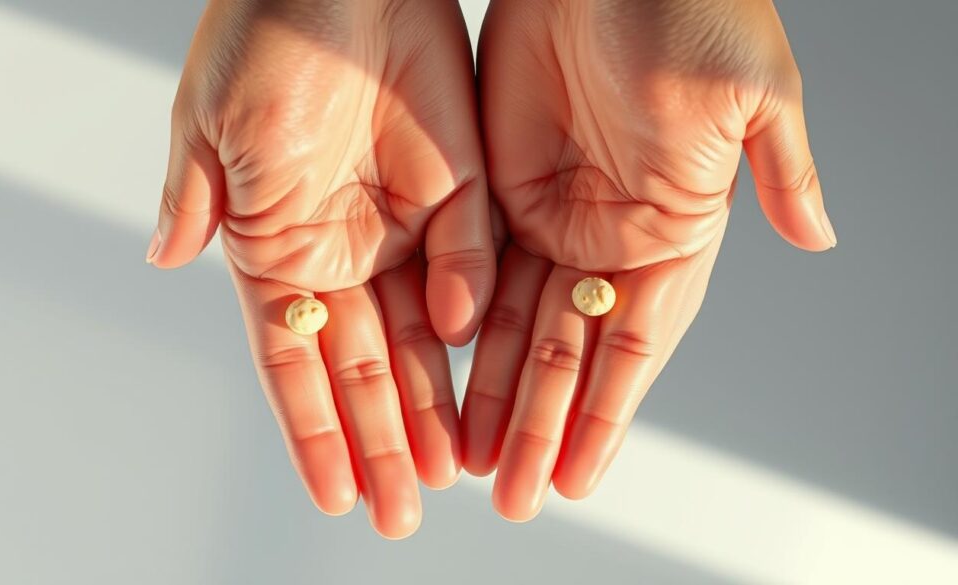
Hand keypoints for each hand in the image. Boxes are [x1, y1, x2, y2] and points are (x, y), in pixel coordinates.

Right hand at [147, 0, 493, 537]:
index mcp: (276, 249)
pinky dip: (468, 312)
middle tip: (401, 509)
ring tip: (449, 470)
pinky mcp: (458, 195)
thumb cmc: (261, 38)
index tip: (335, 493)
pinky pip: (466, 266)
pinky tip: (469, 364)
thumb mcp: (211, 121)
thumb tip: (164, 256)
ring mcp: (401, 229)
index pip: (294, 360)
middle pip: (363, 367)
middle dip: (382, 440)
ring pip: (421, 338)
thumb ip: (198, 197)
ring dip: (433, 405)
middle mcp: (341, 254)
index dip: (313, 429)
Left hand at [462, 0, 835, 520]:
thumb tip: (821, 235)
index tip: (578, 477)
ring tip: (472, 458)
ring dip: (496, 392)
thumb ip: (779, 171)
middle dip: (539, 421)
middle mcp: (610, 237)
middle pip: (569, 349)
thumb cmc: (687, 7)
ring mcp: (550, 217)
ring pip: (515, 324)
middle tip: (511, 491)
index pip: (636, 344)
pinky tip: (447, 378)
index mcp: (673, 230)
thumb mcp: (751, 91)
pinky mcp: (497, 192)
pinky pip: (473, 271)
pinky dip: (460, 329)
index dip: (605, 412)